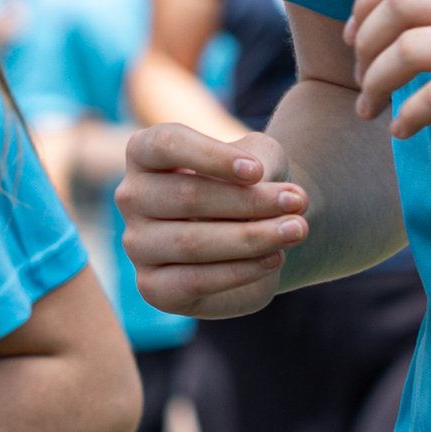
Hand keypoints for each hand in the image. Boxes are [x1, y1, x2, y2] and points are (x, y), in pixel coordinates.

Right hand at [117, 122, 308, 318]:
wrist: (258, 231)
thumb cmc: (251, 184)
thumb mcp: (263, 159)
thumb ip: (262, 163)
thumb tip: (269, 190)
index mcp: (145, 153)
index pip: (166, 144)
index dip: (212, 156)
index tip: (258, 171)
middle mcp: (132, 197)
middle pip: (186, 195)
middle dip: (249, 202)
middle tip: (298, 203)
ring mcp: (137, 244)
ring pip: (190, 242)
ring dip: (252, 237)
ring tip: (296, 230)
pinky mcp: (152, 287)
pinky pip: (193, 281)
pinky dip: (240, 270)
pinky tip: (274, 258)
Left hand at [347, 0, 430, 178]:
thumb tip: (403, 14)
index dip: (367, 0)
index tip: (357, 37)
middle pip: (399, 2)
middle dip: (364, 44)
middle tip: (360, 78)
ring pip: (410, 48)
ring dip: (376, 83)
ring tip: (372, 109)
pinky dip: (408, 115)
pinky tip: (404, 130)